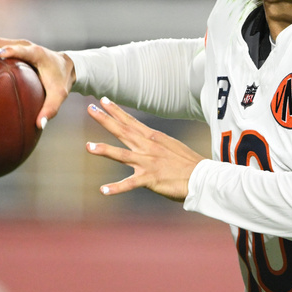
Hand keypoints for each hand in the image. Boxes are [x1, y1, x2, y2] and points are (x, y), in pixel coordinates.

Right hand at [0, 37, 74, 129]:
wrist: (63, 66)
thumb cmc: (60, 81)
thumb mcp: (59, 95)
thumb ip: (50, 109)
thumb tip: (39, 126)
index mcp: (36, 53)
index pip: (22, 49)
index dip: (12, 50)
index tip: (0, 55)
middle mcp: (22, 45)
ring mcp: (12, 45)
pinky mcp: (6, 49)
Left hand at [85, 96, 204, 201]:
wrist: (202, 177)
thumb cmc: (189, 163)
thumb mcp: (171, 146)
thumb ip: (156, 142)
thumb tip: (147, 138)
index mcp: (154, 138)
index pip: (131, 122)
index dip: (116, 111)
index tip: (103, 100)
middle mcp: (148, 147)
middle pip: (123, 131)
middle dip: (105, 120)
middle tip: (90, 109)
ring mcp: (148, 163)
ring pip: (122, 155)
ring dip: (104, 150)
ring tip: (88, 147)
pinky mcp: (150, 179)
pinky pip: (130, 184)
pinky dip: (116, 188)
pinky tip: (103, 190)